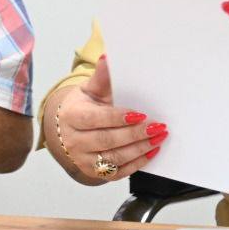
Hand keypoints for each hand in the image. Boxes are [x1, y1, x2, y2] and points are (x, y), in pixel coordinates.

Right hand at [51, 56, 166, 184]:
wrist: (70, 130)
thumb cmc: (83, 107)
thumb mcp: (90, 90)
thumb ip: (101, 76)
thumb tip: (109, 57)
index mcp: (72, 117)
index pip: (95, 119)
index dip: (118, 118)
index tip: (140, 114)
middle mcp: (75, 141)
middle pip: (107, 140)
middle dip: (135, 134)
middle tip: (157, 127)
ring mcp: (84, 160)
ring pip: (114, 158)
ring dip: (140, 149)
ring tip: (159, 138)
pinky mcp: (95, 172)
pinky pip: (118, 172)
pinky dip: (137, 163)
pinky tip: (151, 151)